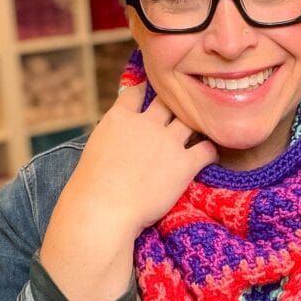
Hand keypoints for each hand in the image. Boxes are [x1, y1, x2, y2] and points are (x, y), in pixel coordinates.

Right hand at [39, 83, 217, 300]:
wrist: (103, 210)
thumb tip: (119, 141)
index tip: (153, 91)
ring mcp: (167, 142)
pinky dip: (210, 151)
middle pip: (167, 102)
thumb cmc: (90, 189)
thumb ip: (112, 138)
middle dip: (174, 105)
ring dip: (195, 126)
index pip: (136, 93)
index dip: (146, 90)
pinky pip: (207, 149)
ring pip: (189, 122)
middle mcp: (145, 124)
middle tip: (182, 110)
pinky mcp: (184, 164)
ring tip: (201, 132)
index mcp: (119, 119)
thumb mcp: (95, 150)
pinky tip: (210, 156)